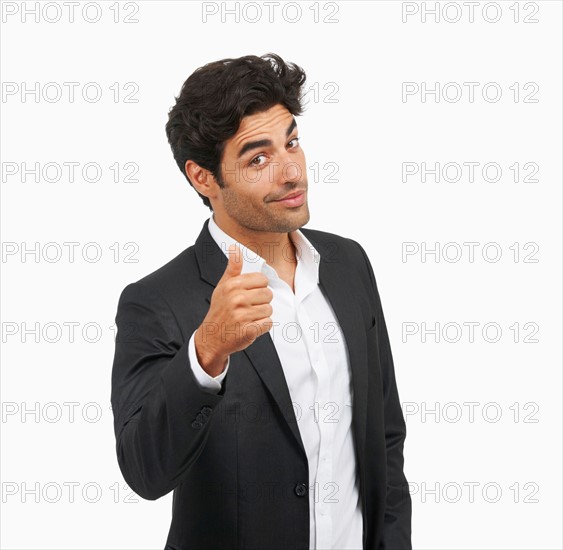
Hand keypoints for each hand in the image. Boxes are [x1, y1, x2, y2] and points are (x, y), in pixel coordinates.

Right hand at [194, 244, 272, 375]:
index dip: (258, 288)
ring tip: (248, 318)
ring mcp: (243, 315)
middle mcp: (237, 298)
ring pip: (269, 309)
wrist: (212, 337)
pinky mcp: (249, 330)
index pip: (262, 280)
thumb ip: (233, 268)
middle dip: (261, 302)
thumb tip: (235, 247)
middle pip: (268, 294)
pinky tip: (250, 326)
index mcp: (232, 285)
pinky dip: (262, 326)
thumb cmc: (220, 310)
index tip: (249, 294)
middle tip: (248, 308)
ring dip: (261, 315)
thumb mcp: (223, 286)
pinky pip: (268, 323)